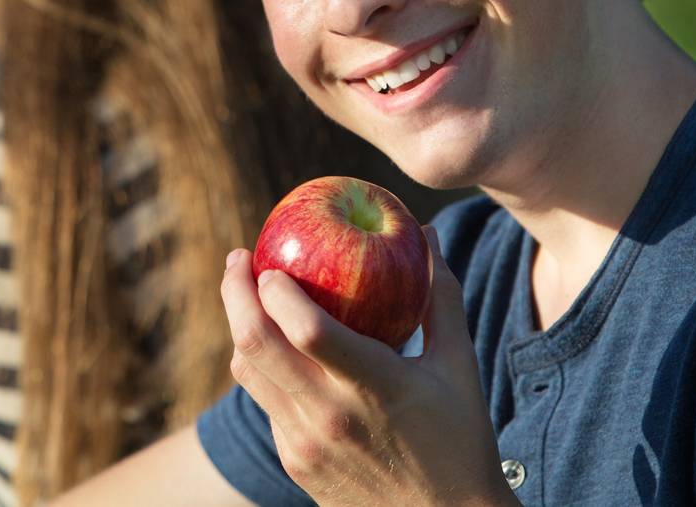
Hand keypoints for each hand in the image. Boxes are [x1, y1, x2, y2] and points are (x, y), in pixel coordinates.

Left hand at [222, 227, 515, 506]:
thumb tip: (428, 232)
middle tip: (238, 260)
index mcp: (375, 387)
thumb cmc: (461, 438)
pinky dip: (261, 367)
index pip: (306, 328)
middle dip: (235, 292)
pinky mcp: (294, 462)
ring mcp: (306, 444)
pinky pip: (264, 402)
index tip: (269, 259)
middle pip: (254, 344)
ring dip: (239, 328)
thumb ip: (440, 296)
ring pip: (247, 373)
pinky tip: (275, 347)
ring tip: (249, 296)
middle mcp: (331, 416)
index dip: (275, 288)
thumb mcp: (458, 366)